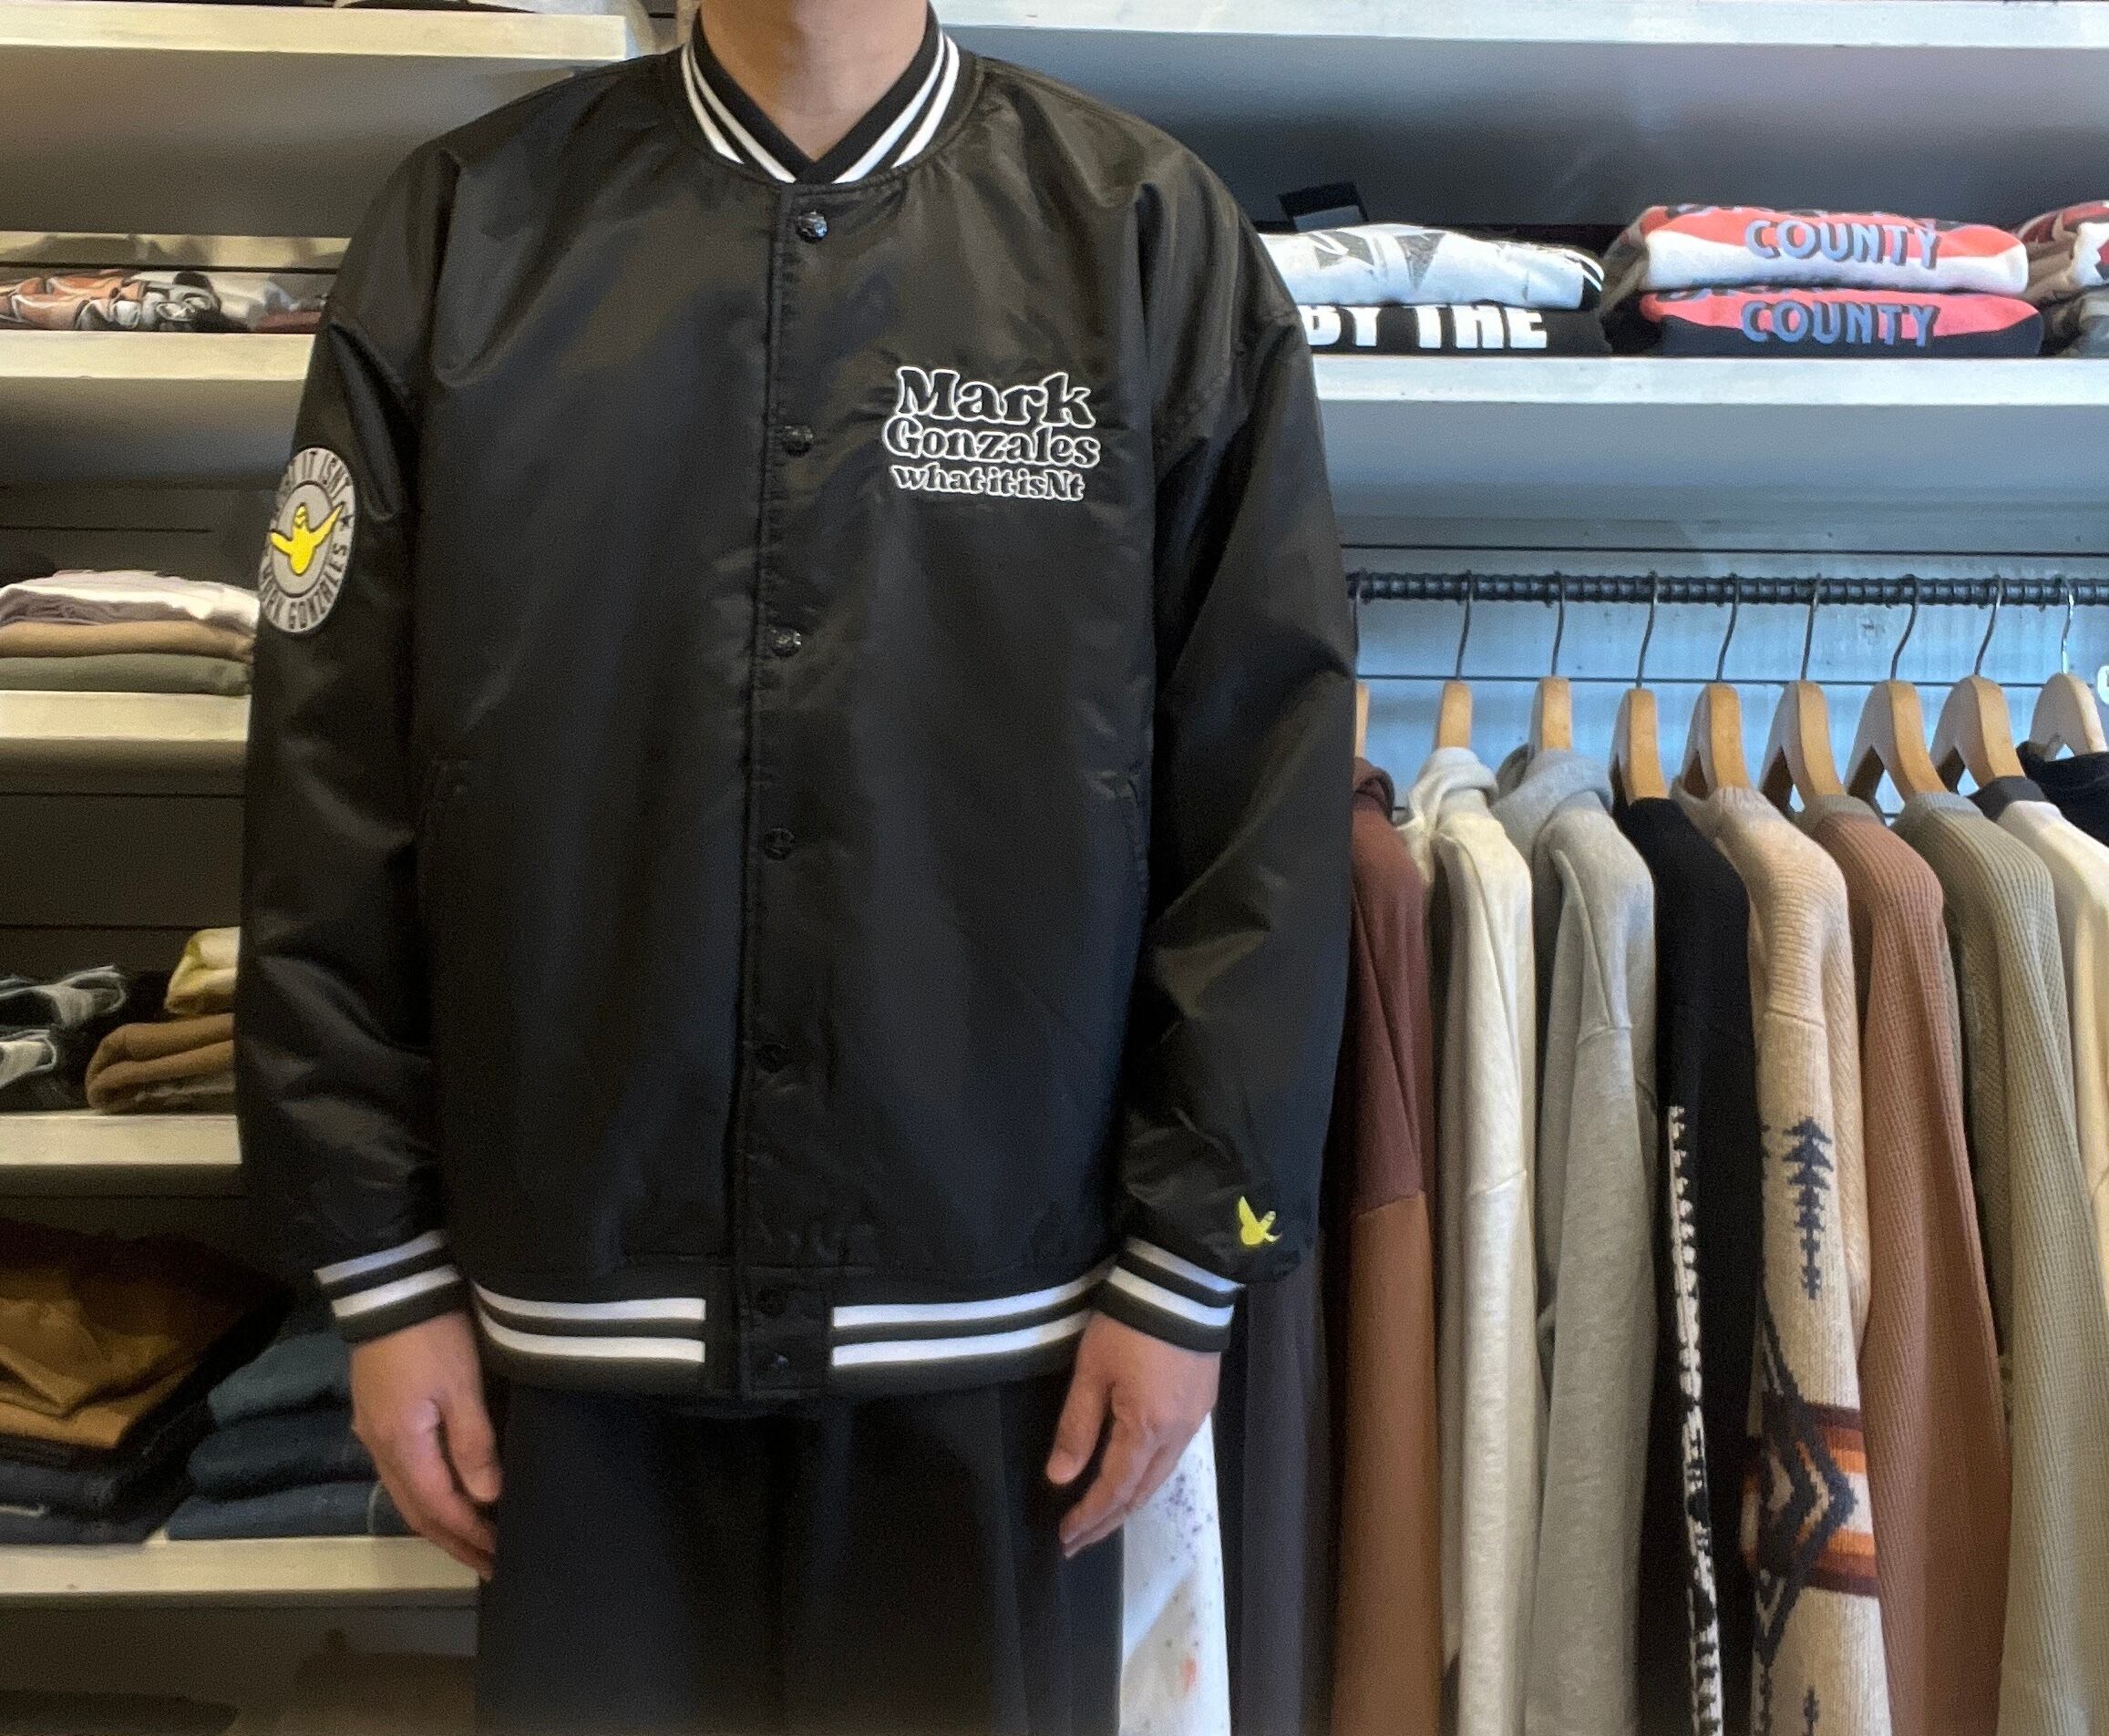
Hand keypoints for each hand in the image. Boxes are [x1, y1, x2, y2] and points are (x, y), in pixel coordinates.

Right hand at [350, 1310, 500, 1577]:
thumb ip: (474, 1444)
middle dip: (453, 1541)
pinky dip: (429, 1495)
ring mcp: (375, 1432)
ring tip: (472, 1541)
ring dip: (440, 1522)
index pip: (438, 1509)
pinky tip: (449, 1497)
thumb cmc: (432, 1335)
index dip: (469, 1536)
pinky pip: (404, 1473)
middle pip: (417, 1511)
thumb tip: (487, 1499)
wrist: (391, 1287)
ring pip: (408, 1494)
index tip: (499, 1558)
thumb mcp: (461, 1386)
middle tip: (488, 1564)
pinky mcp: (379, 1415)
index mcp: (402, 1446)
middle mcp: (381, 1448)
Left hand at [1045, 1313, 1219, 1557]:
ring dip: (1128, 1502)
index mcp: (1146, 1430)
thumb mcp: (1092, 1371)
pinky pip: (1171, 1458)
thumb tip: (1061, 1479)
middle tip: (1078, 1541)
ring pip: (1159, 1478)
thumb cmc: (1129, 1326)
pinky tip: (1133, 1478)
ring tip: (1102, 1518)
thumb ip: (1077, 1427)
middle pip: (1140, 1493)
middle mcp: (1175, 1437)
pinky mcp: (1201, 1406)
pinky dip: (1147, 1478)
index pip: (1113, 1489)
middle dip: (1107, 1521)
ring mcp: (1193, 1423)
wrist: (1183, 1285)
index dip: (1089, 1517)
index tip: (1065, 1539)